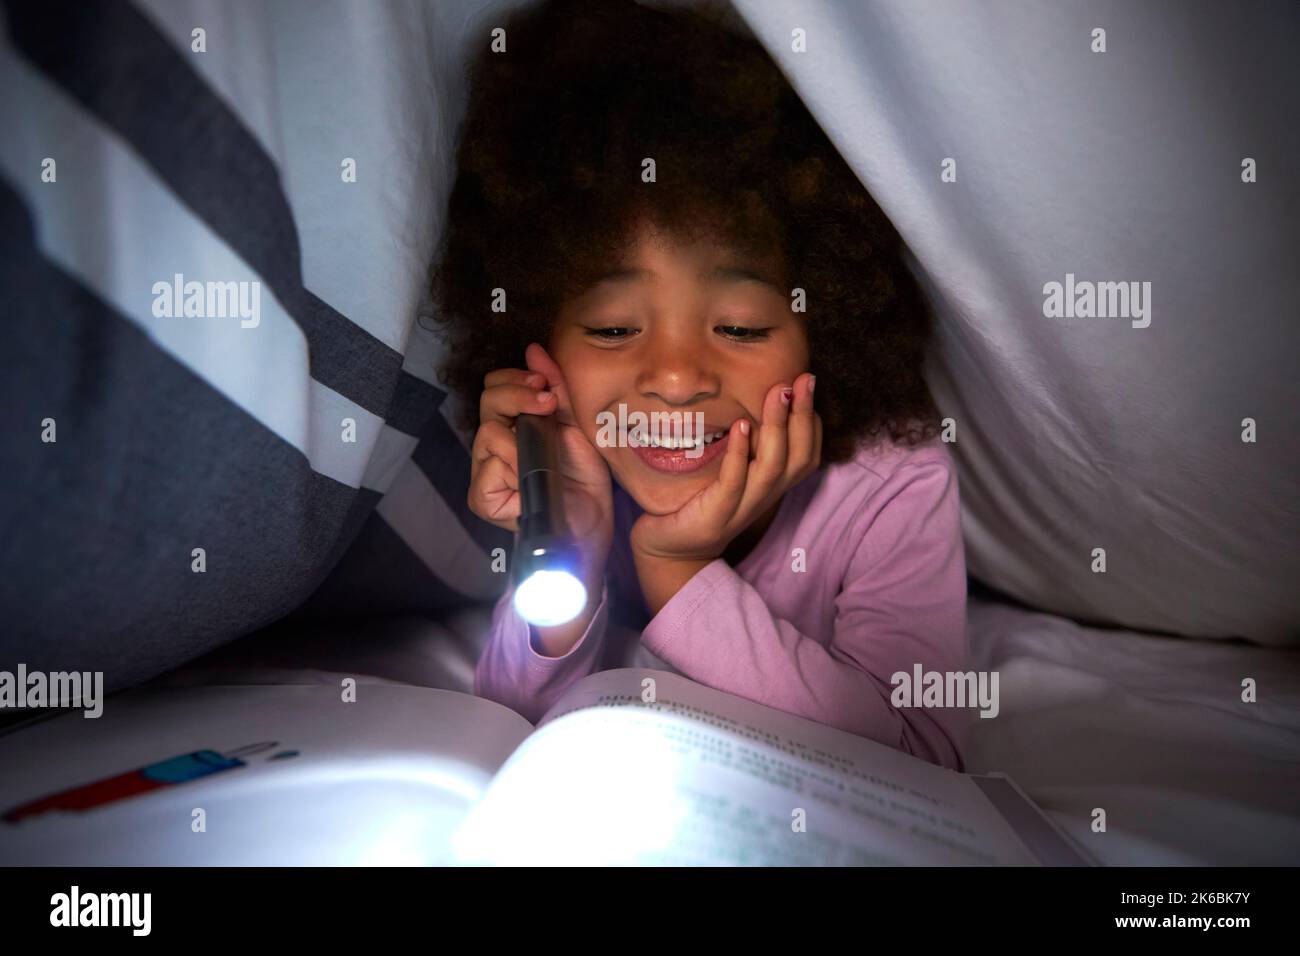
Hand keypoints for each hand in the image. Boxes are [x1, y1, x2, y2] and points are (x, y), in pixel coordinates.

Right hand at [469, 342, 613, 582]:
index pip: (496, 385)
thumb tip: (534, 349)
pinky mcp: (483, 498)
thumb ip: (555, 387)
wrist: (591, 525)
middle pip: (487, 400)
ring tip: (545, 448)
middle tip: (546, 404)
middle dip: (516, 395)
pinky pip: (487, 469)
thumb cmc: (585, 479)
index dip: (516, 379)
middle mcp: (495, 444)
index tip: (545, 386)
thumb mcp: (576, 425)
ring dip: (520, 435)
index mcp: (515, 423)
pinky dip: (510, 466)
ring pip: (487, 433)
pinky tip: (529, 475)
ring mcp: (486, 471)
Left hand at [630, 372, 821, 563]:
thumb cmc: (698, 502)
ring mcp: (742, 509)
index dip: (812, 420)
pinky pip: (734, 482)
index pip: (808, 454)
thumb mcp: (729, 471)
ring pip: (772, 468)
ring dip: (777, 427)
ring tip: (777, 393)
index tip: (806, 383)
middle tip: (802, 378)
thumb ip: (745, 446)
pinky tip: (739, 424)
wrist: (669, 549)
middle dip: (803, 416)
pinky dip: (739, 452)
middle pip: (799, 458)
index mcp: (770, 487)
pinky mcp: (716, 516)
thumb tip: (750, 401)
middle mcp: (764, 498)